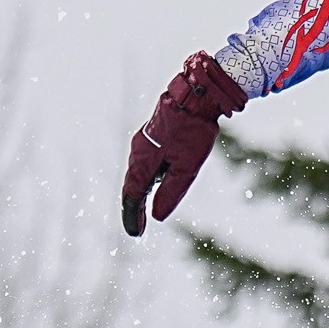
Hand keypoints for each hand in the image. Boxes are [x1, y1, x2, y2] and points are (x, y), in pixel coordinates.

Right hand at [122, 52, 247, 235]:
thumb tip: (157, 216)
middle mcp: (138, 151)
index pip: (132, 196)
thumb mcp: (186, 168)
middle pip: (133, 185)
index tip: (136, 234)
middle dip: (135, 206)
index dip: (133, 216)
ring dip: (141, 191)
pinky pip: (147, 161)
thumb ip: (171, 192)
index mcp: (143, 161)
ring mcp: (145, 141)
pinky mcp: (154, 134)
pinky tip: (158, 179)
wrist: (196, 93)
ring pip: (139, 171)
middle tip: (138, 227)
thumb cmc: (192, 130)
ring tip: (143, 210)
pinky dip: (148, 176)